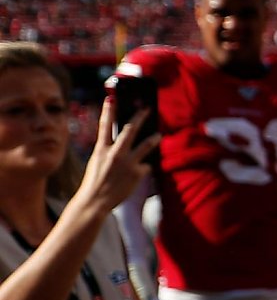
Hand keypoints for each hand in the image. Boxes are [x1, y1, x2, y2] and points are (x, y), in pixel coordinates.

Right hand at [75, 98, 160, 217]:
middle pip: (130, 130)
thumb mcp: (97, 162)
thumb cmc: (95, 181)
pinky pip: (145, 166)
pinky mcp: (137, 173)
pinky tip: (136, 174)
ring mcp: (127, 163)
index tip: (112, 98)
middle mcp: (115, 154)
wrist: (95, 201)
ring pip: (146, 145)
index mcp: (100, 150)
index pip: (104, 126)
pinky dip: (142, 168)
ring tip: (158, 135)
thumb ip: (108, 150)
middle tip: (147, 109)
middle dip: (140, 117)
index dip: (108, 111)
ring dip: (153, 139)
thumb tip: (124, 141)